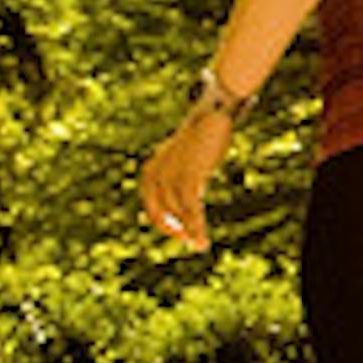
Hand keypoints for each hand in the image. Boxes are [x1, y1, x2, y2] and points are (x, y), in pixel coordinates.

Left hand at [141, 109, 230, 251]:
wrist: (212, 115)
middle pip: (160, 212)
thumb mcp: (184, 159)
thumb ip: (180, 178)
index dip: (166, 223)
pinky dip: (196, 227)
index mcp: (150, 171)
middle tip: (190, 242)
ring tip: (200, 246)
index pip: (153, 206)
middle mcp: (154, 174)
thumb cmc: (201, 138)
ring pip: (177, 214)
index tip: (182, 234)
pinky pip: (190, 209)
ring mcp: (169, 176)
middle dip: (174, 229)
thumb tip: (187, 199)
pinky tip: (201, 239)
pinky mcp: (187, 177)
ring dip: (189, 232)